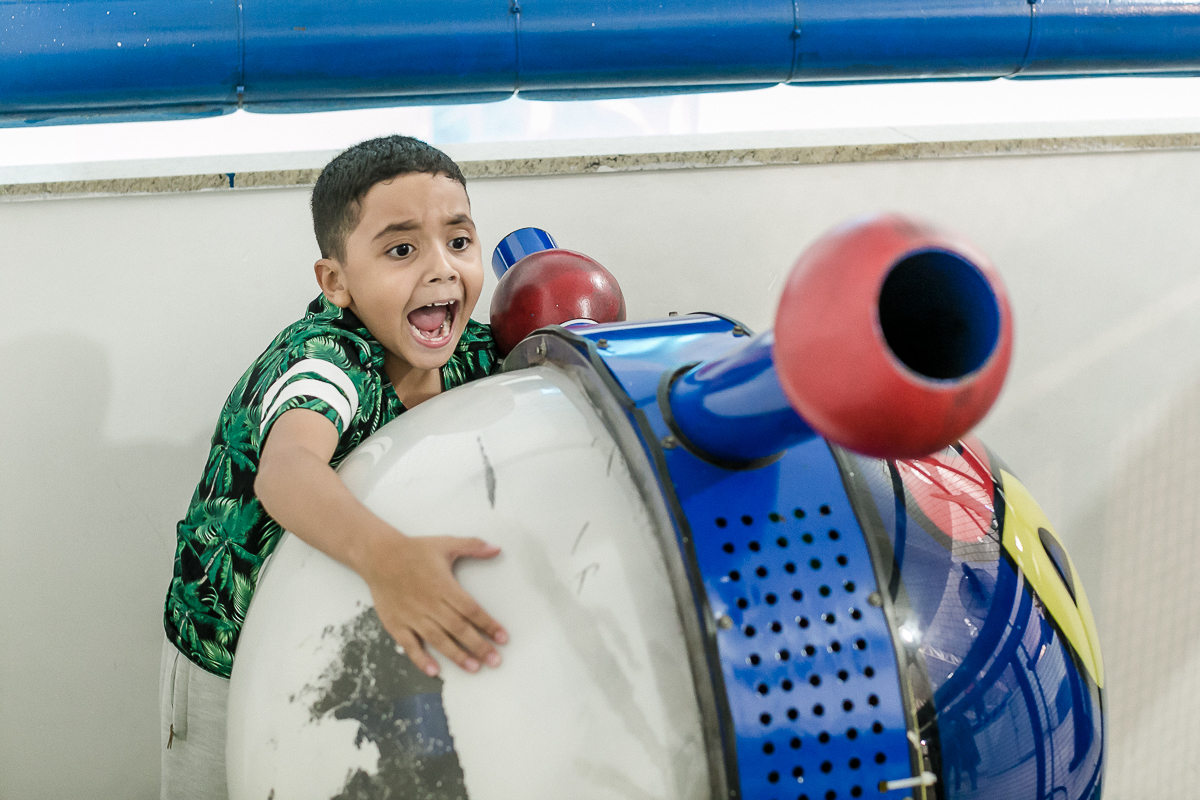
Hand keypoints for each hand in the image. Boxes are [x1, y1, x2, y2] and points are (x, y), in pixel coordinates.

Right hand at [360, 530, 507, 676]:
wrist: (378, 555)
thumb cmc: (413, 550)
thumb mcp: (446, 543)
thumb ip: (473, 546)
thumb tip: (497, 549)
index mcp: (443, 585)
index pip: (471, 610)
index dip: (489, 625)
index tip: (503, 637)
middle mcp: (429, 603)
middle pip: (458, 628)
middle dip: (479, 646)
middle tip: (495, 660)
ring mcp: (412, 615)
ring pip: (438, 640)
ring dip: (457, 655)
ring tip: (474, 668)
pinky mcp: (396, 624)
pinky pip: (410, 645)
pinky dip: (421, 659)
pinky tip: (434, 671)